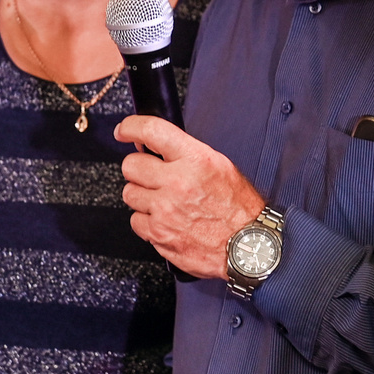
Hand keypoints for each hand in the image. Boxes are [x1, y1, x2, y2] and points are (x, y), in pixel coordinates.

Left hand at [115, 117, 263, 280]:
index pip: (151, 131)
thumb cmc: (239, 208)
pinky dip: (146, 220)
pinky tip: (164, 219)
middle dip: (139, 168)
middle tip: (152, 174)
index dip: (131, 127)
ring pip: (129, 193)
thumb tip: (155, 145)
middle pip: (131, 165)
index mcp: (195, 160)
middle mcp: (177, 183)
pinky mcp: (158, 234)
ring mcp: (165, 210)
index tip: (125, 130)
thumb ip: (186, 153)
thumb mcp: (220, 167)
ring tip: (163, 200)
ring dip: (142, 195)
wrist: (248, 246)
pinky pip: (135, 220)